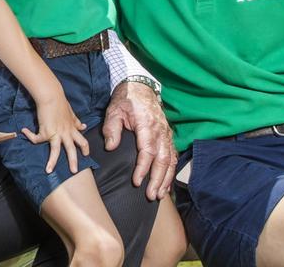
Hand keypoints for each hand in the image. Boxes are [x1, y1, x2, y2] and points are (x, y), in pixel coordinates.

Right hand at [22, 95, 89, 174]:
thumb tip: (83, 126)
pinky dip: (29, 135)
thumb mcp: (71, 113)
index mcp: (72, 128)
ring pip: (56, 150)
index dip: (85, 148)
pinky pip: (36, 138)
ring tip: (49, 170)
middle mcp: (66, 133)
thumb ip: (76, 122)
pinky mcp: (45, 131)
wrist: (51, 96)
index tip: (86, 154)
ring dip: (52, 161)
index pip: (82, 140)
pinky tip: (24, 131)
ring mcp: (56, 133)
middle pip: (72, 149)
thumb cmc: (60, 102)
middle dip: (73, 161)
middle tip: (74, 171)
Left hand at [103, 80, 176, 199]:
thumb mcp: (114, 110)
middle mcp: (160, 131)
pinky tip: (166, 183)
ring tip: (159, 195)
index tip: (136, 181)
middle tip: (151, 195)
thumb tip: (111, 147)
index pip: (148, 150)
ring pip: (170, 160)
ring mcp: (166, 134)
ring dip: (166, 179)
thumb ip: (112, 128)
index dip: (143, 168)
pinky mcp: (168, 136)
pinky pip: (173, 156)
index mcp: (147, 124)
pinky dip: (170, 172)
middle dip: (157, 179)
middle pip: (163, 159)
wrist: (140, 88)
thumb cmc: (126, 100)